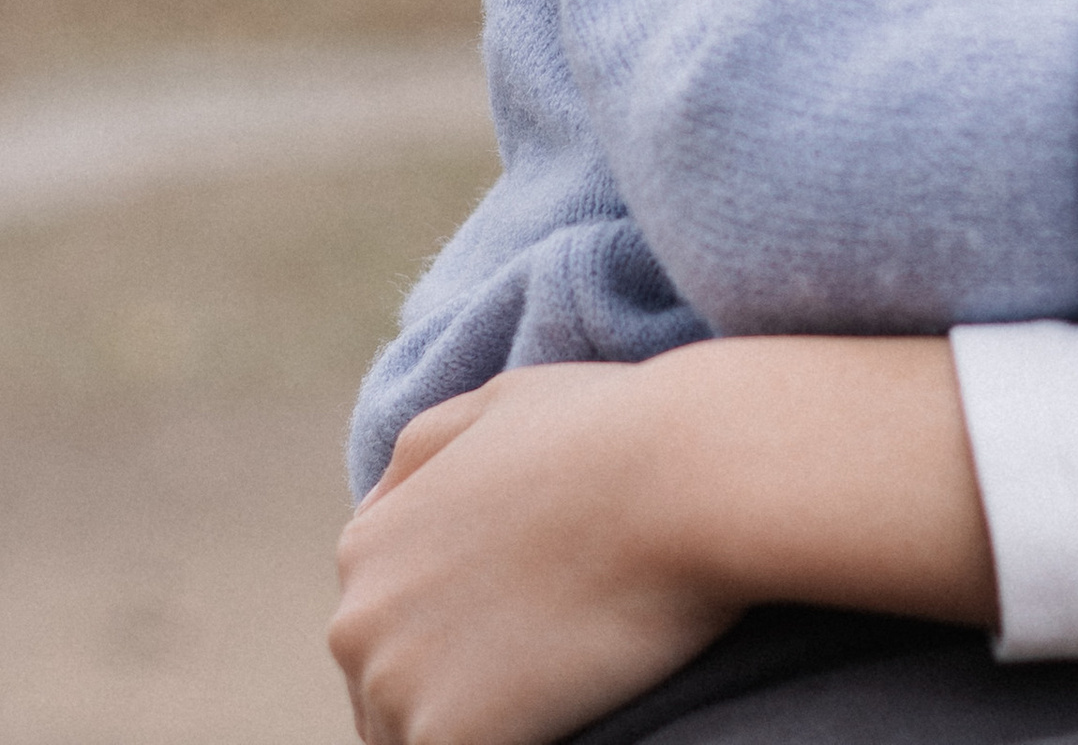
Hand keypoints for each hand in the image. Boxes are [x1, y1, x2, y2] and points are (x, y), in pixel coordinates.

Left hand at [331, 364, 734, 744]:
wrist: (683, 480)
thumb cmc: (609, 430)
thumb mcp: (496, 403)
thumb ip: (423, 452)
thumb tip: (378, 500)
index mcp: (366, 546)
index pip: (384, 623)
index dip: (455, 627)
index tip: (521, 616)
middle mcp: (358, 620)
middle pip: (388, 691)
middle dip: (456, 684)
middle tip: (548, 652)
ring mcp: (396, 687)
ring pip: (416, 737)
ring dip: (476, 722)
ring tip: (560, 680)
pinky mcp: (448, 738)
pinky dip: (515, 743)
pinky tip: (567, 714)